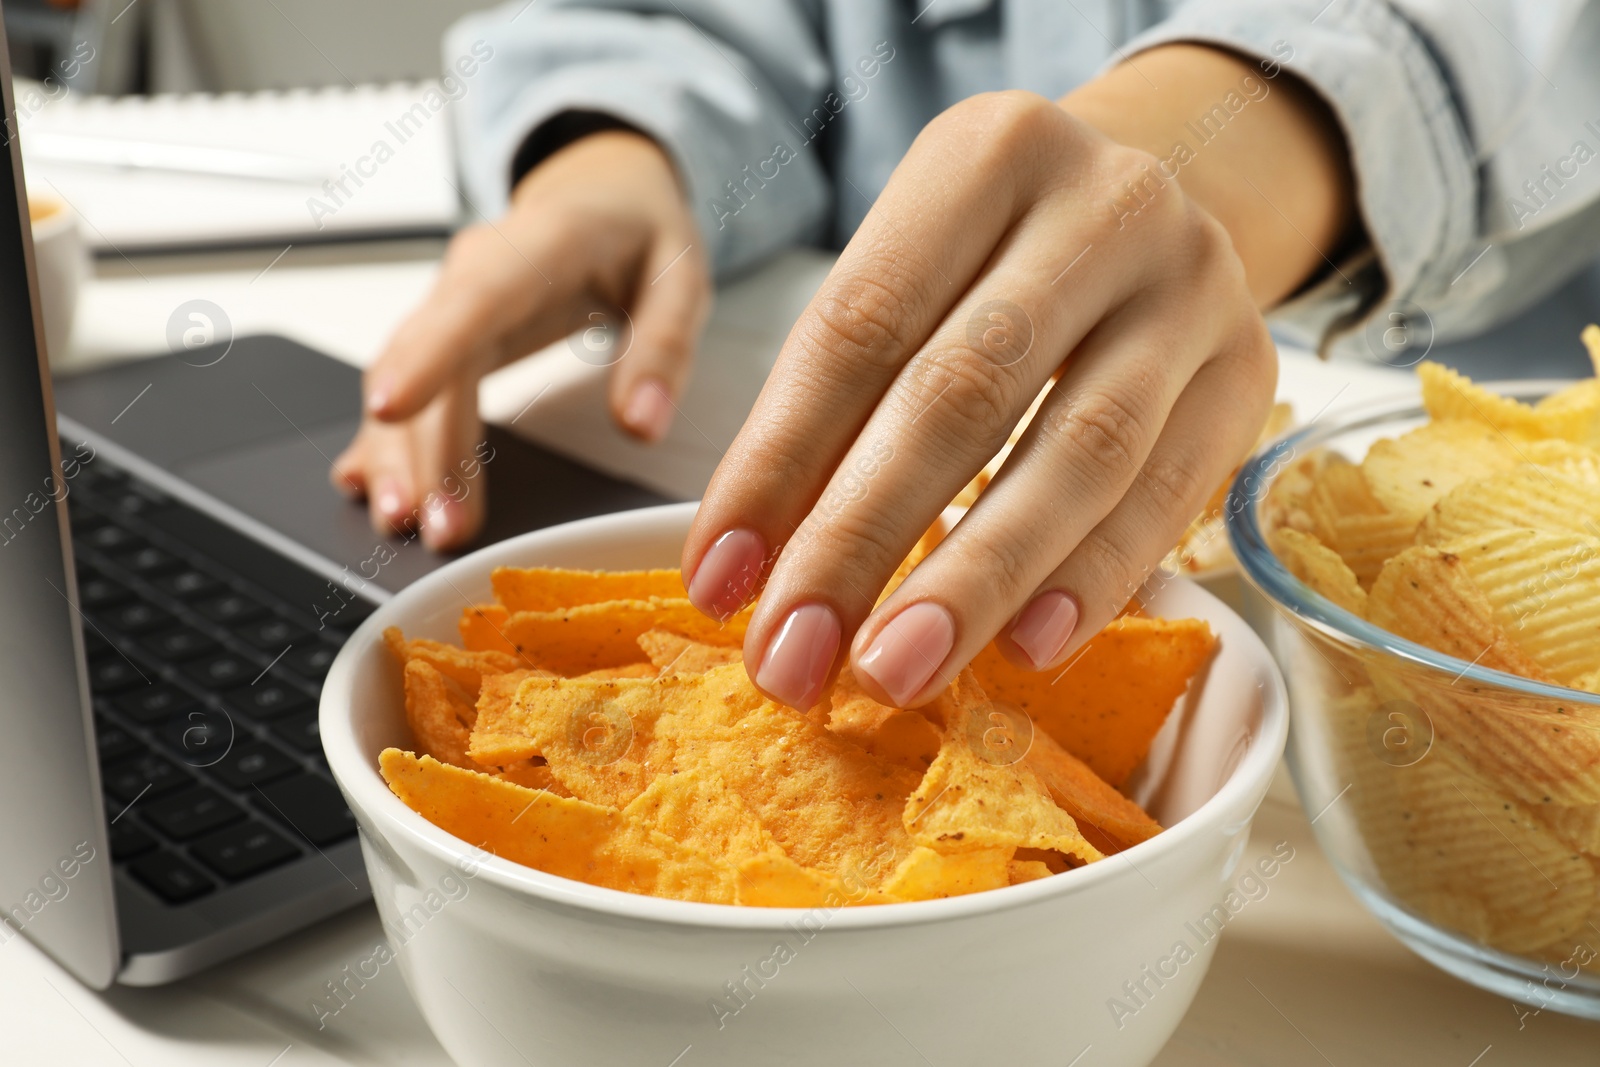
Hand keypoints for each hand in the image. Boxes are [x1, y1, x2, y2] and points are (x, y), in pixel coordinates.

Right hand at [332, 130, 709, 548]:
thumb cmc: (641, 234)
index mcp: (537, 246)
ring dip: (398, 452)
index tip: (389, 406)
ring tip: (402, 521)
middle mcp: (475, 272)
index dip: (428, 353)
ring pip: (407, 379)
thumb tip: (641, 426)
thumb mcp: (681, 279)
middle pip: (434, 362)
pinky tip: (372, 486)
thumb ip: (664, 350)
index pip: (474, 300)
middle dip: (426, 448)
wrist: (603, 193)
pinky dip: (389, 438)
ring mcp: (450, 304)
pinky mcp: (444, 336)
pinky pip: (407, 386)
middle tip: (435, 525)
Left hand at [682, 90, 1279, 709]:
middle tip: (794, 658)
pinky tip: (1026, 650)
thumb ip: (837, 404)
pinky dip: (1091, 581)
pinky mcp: (1249, 372)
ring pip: (1077, 454)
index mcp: (986, 156)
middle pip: (961, 393)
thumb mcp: (914, 280)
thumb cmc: (1002, 260)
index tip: (718, 583)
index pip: (858, 327)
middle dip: (861, 541)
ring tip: (895, 671)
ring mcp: (1193, 289)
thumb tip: (753, 568)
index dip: (775, 465)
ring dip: (976, 580)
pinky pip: (1168, 496)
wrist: (1171, 201)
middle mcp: (1105, 206)